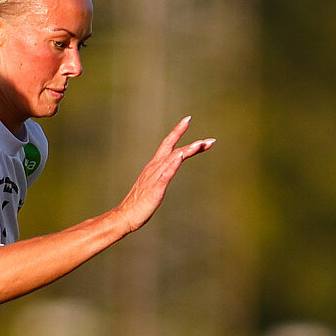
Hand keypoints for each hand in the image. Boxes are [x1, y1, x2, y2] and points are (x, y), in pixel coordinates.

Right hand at [112, 117, 215, 234]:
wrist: (124, 216)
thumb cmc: (138, 204)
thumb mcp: (153, 186)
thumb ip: (161, 176)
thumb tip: (169, 169)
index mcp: (154, 166)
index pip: (168, 145)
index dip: (177, 131)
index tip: (187, 120)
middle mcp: (154, 168)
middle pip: (174, 149)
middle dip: (192, 143)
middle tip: (211, 140)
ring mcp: (154, 177)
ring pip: (172, 159)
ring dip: (187, 150)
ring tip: (201, 144)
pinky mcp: (155, 189)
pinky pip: (165, 174)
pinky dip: (173, 164)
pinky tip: (180, 157)